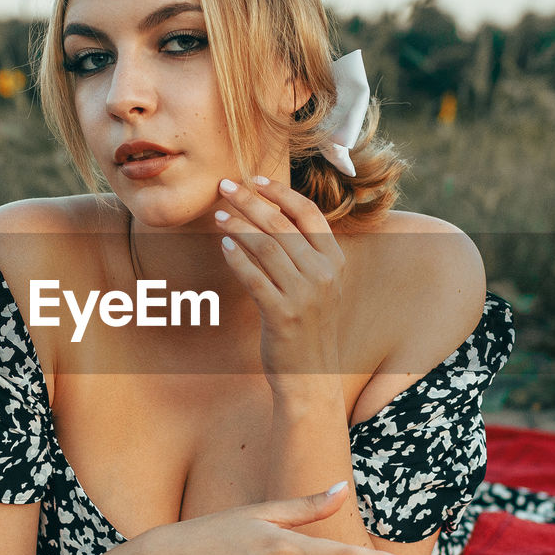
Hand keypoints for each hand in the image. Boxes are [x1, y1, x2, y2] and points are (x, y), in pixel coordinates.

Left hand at [215, 176, 345, 392]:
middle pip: (282, 225)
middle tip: (225, 186)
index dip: (281, 192)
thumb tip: (269, 216)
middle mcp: (324, 274)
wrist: (311, 376)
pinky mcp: (282, 315)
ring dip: (238, 226)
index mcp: (335, 261)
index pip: (309, 214)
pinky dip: (237, 259)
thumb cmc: (308, 327)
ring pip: (266, 247)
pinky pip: (254, 277)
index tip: (256, 178)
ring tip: (219, 215)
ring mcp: (305, 295)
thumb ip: (304, 254)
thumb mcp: (318, 287)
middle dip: (251, 201)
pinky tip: (223, 246)